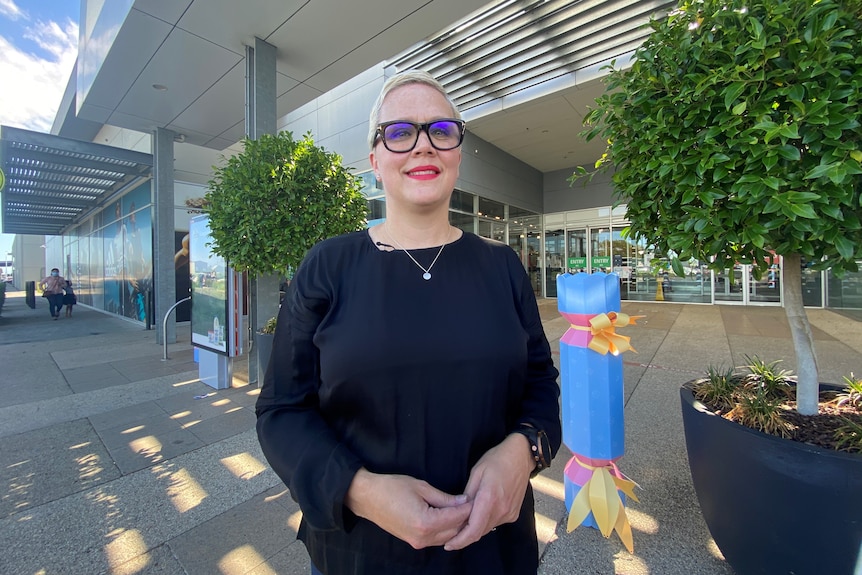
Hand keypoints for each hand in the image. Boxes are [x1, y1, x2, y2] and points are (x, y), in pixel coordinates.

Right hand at [345, 469, 472, 549]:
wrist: (368, 498)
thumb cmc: (392, 487)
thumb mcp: (421, 487)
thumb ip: (444, 497)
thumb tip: (463, 501)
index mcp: (426, 522)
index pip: (456, 518)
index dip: (468, 507)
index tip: (477, 498)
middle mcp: (423, 537)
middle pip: (454, 531)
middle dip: (465, 518)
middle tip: (474, 504)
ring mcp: (418, 542)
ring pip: (447, 538)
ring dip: (456, 525)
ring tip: (463, 510)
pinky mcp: (414, 542)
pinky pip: (436, 539)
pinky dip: (445, 530)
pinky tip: (449, 518)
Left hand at [443, 434, 533, 550]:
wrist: (520, 456)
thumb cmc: (496, 460)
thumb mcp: (476, 473)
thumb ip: (467, 495)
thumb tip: (459, 512)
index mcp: (489, 498)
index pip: (473, 529)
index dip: (460, 541)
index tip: (448, 545)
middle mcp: (501, 509)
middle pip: (479, 532)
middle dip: (464, 536)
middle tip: (449, 536)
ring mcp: (509, 513)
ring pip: (487, 528)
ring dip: (474, 529)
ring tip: (461, 524)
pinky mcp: (513, 513)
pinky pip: (495, 523)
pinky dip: (484, 523)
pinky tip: (477, 516)